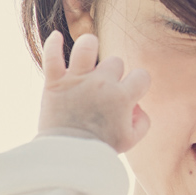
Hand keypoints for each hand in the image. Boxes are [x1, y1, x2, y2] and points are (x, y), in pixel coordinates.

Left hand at [38, 31, 149, 152]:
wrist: (68, 157)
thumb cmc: (100, 150)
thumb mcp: (131, 140)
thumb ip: (142, 120)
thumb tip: (136, 105)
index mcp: (122, 98)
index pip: (141, 75)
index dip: (138, 83)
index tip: (129, 94)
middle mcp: (102, 84)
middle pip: (115, 62)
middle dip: (112, 74)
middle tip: (102, 90)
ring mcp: (77, 80)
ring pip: (87, 45)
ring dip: (88, 47)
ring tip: (86, 59)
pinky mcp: (55, 82)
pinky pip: (52, 55)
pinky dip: (52, 44)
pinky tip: (56, 37)